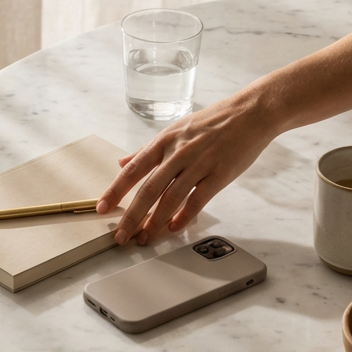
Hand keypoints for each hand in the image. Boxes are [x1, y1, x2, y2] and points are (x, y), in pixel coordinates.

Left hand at [96, 88, 273, 244]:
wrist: (249, 113)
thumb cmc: (212, 122)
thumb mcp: (174, 129)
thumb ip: (147, 149)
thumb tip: (122, 162)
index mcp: (164, 142)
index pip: (133, 169)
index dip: (115, 190)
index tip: (102, 207)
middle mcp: (177, 153)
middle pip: (148, 189)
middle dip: (132, 215)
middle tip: (121, 235)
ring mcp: (198, 164)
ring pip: (171, 197)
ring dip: (155, 221)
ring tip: (145, 238)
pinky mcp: (219, 174)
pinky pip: (198, 199)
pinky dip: (184, 216)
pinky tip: (174, 228)